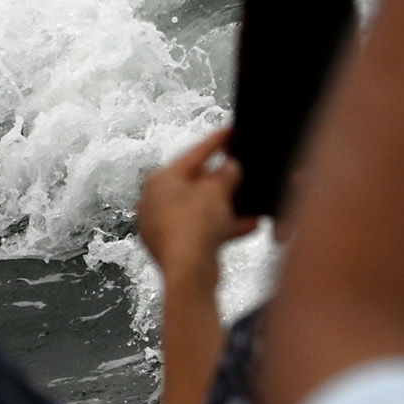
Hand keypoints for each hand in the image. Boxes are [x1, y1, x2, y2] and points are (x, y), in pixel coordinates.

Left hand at [137, 125, 249, 284]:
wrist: (188, 272)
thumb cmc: (194, 226)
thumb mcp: (217, 191)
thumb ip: (226, 175)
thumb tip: (230, 167)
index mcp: (160, 180)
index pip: (193, 154)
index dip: (216, 142)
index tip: (230, 132)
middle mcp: (154, 201)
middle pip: (195, 184)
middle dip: (221, 182)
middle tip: (240, 172)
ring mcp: (161, 226)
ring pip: (199, 210)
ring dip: (226, 207)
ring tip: (249, 203)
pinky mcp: (172, 248)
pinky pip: (201, 231)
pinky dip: (222, 227)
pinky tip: (248, 225)